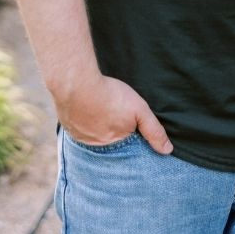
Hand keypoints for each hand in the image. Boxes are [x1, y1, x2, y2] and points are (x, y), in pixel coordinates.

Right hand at [53, 72, 172, 153]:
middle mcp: (95, 146)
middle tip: (113, 118)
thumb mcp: (139, 110)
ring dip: (96, 128)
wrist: (76, 83)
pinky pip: (77, 128)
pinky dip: (82, 122)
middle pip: (108, 144)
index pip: (126, 150)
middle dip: (112, 134)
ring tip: (101, 114)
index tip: (129, 128)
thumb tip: (167, 151)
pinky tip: (86, 111)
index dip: (129, 138)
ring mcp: (79, 137)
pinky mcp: (67, 126)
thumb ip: (154, 130)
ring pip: (91, 136)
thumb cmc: (109, 95)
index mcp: (114, 144)